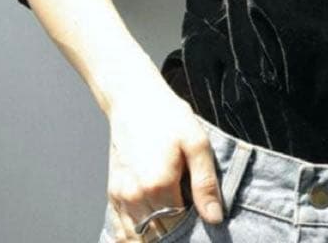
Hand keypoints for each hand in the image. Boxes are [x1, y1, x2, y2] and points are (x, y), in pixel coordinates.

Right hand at [104, 78, 223, 240]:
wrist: (134, 100)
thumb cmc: (169, 117)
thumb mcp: (197, 143)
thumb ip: (205, 183)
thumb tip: (214, 218)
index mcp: (159, 185)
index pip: (177, 229)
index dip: (191, 231)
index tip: (201, 223)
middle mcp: (136, 196)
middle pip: (156, 236)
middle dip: (173, 236)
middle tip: (188, 224)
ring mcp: (121, 196)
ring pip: (137, 237)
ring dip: (154, 237)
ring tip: (172, 226)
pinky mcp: (113, 193)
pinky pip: (121, 230)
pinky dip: (134, 237)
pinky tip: (150, 231)